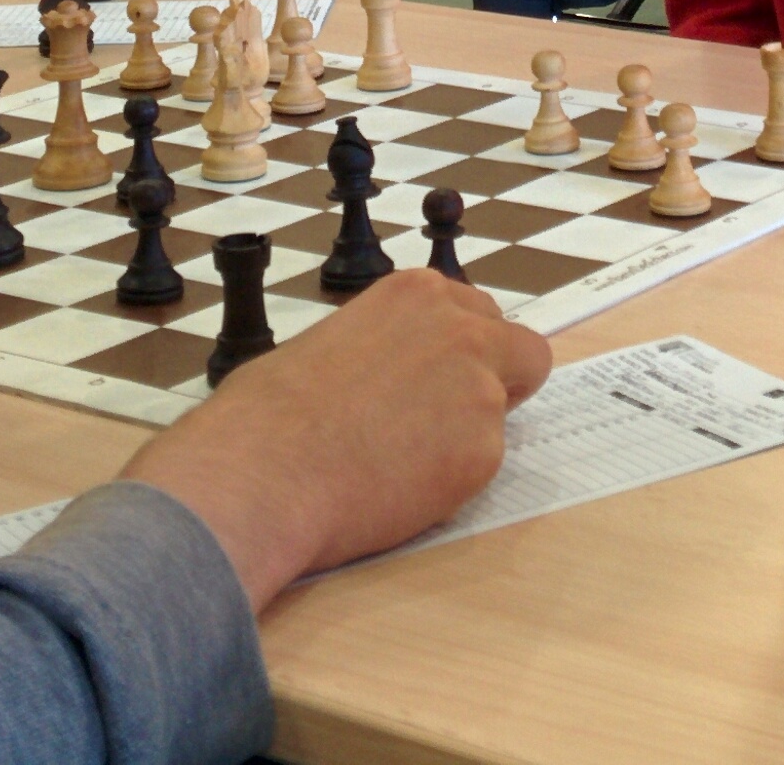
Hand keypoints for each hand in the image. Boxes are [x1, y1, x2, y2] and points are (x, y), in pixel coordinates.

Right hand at [116, 269, 551, 606]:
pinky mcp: (484, 452)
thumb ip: (380, 346)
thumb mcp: (326, 342)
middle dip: (497, 383)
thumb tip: (383, 372)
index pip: (479, 313)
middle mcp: (461, 330)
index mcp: (417, 295)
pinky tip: (397, 488)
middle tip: (443, 422)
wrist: (262, 473)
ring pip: (502, 418)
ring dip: (466, 438)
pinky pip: (482, 467)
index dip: (464, 351)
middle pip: (521, 351)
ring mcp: (479, 390)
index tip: (439, 378)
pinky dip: (451, 481)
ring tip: (398, 464)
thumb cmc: (269, 413)